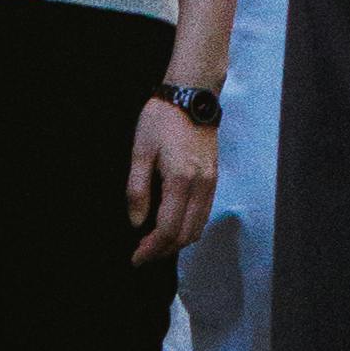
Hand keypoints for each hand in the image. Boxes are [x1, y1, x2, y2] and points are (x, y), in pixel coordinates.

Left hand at [126, 99, 219, 260]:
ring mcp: (211, 181)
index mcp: (180, 179)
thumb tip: (136, 222)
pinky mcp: (214, 175)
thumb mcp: (141, 151)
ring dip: (177, 241)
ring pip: (198, 226)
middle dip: (163, 250)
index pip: (168, 229)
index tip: (135, 258)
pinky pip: (204, 213)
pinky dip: (189, 227)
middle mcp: (200, 184)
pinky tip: (173, 223)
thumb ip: (137, 189)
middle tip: (142, 253)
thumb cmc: (162, 119)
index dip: (151, 249)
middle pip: (186, 234)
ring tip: (155, 242)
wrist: (193, 92)